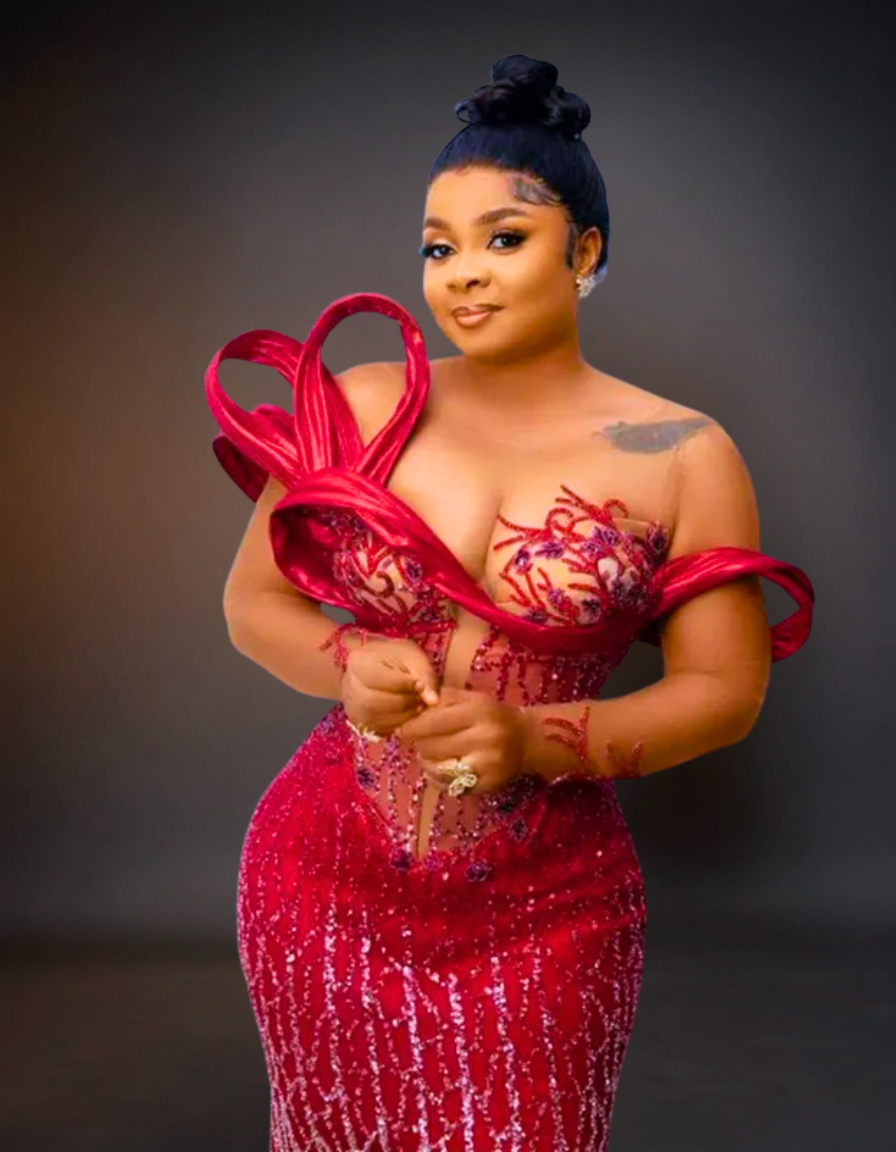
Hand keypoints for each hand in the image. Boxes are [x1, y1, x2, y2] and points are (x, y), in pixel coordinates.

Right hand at [341, 637, 440, 736]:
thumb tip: (432, 702)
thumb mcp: (413, 658)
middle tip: (419, 699)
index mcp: (358, 663)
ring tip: (415, 706)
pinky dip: (397, 724)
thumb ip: (424, 677)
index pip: (382, 679)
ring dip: (403, 716)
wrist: (376, 666)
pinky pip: (379, 730)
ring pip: (377, 719)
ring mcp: (351, 707)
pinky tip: (406, 714)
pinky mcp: (359, 723)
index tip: (420, 683)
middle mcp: (348, 686)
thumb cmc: (396, 658)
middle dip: (403, 703)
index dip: (406, 684)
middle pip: (375, 702)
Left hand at [396, 685, 530, 794]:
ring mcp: (488, 765)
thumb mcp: (472, 698)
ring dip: (426, 762)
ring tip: (427, 755)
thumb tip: (414, 707)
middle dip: (420, 744)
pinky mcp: (488, 785)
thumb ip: (444, 698)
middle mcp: (486, 738)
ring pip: (439, 769)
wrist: (526, 739)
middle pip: (434, 747)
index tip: (403, 729)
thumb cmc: (492, 715)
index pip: (435, 722)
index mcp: (480, 712)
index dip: (414, 727)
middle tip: (419, 742)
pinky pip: (450, 786)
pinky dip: (438, 779)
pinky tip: (439, 769)